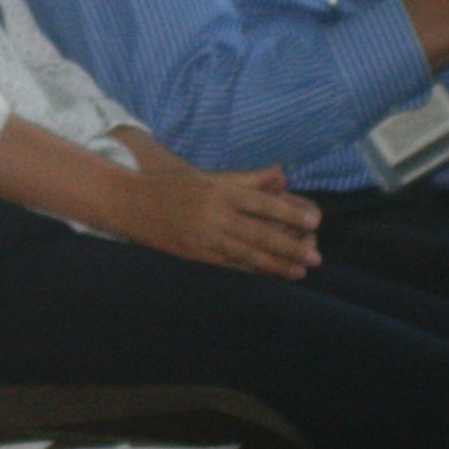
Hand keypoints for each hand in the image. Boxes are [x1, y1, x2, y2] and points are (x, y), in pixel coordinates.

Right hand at [116, 162, 320, 277]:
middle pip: (260, 233)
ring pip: (248, 254)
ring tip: (300, 271)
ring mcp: (205, 238)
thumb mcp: (210, 178)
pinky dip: (253, 270)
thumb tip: (282, 176)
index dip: (291, 215)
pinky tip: (270, 273)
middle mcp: (214, 215)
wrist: (132, 204)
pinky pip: (231, 264)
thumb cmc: (176, 188)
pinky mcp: (197, 255)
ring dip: (277, 265)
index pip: (263, 204)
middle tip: (316, 257)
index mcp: (219, 192)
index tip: (314, 223)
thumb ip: (247, 179)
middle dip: (291, 247)